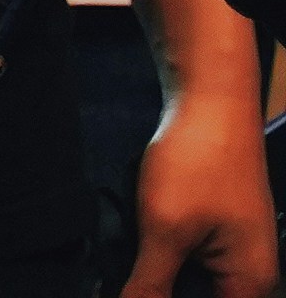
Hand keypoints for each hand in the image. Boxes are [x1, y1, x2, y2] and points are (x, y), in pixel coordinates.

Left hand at [123, 80, 279, 297]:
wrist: (209, 101)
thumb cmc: (201, 157)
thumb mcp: (165, 229)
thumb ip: (150, 283)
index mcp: (250, 284)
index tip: (137, 292)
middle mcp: (249, 273)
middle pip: (195, 297)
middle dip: (159, 287)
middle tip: (128, 270)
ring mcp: (233, 248)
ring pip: (186, 279)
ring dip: (157, 269)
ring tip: (137, 245)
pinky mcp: (215, 228)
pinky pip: (185, 255)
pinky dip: (160, 248)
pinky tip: (142, 234)